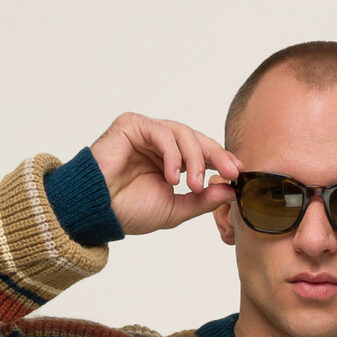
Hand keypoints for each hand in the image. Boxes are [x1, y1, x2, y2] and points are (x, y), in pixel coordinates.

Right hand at [89, 112, 238, 236]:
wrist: (98, 212)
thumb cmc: (129, 211)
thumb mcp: (175, 209)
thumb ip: (202, 200)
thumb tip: (231, 190)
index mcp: (169, 160)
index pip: (201, 153)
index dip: (222, 159)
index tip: (238, 173)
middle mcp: (159, 143)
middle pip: (196, 139)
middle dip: (217, 156)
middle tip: (230, 173)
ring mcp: (145, 132)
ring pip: (182, 133)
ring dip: (194, 159)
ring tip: (192, 185)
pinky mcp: (131, 124)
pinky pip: (161, 131)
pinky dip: (172, 153)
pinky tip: (172, 175)